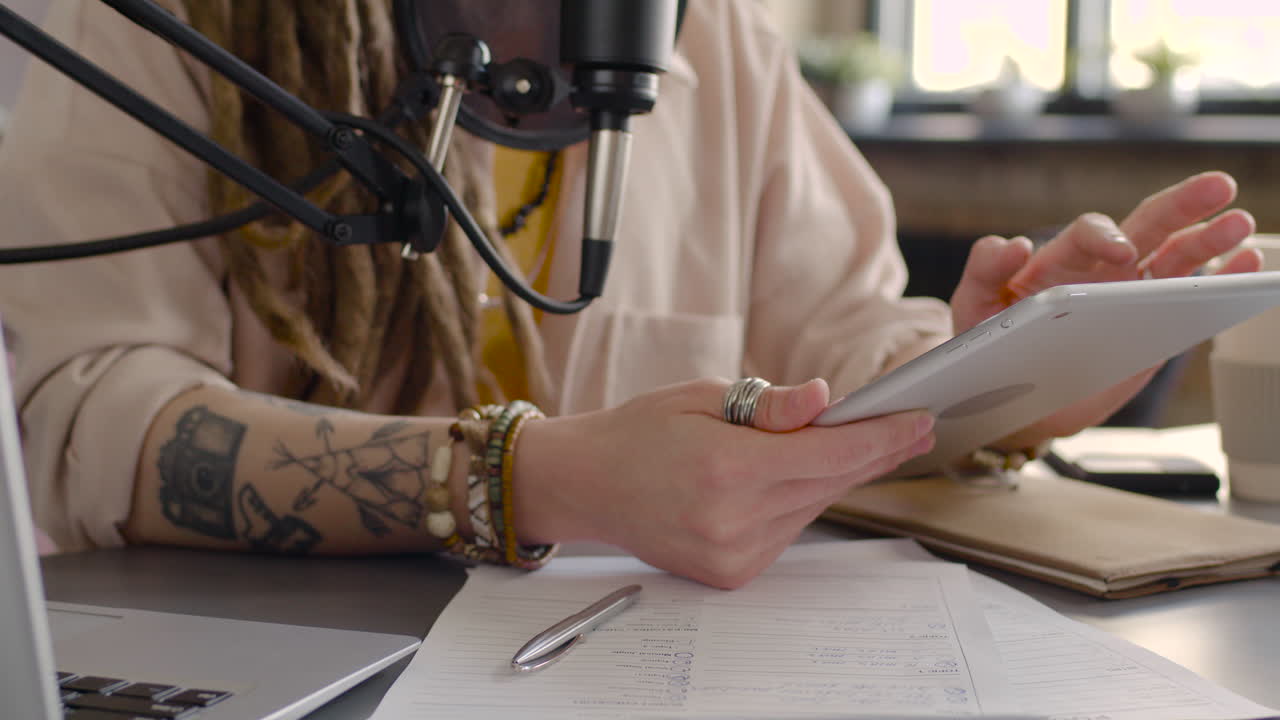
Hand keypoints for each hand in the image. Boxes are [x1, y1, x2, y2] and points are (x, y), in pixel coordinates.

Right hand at [513, 379, 934, 587]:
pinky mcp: (730, 572)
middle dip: (872, 453)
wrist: (586, 485)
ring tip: (862, 443)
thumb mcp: (700, 396)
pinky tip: (801, 475)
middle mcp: (734, 520)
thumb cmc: (639, 430)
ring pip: (811, 507)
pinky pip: (787, 529)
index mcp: (727, 468)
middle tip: (912, 427)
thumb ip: (767, 405)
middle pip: (829, 483)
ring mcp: (733, 554)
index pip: (829, 454)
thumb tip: (825, 400)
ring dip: (835, 476)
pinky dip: (799, 500)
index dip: (881, 436)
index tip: (919, 419)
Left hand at [950, 171, 1261, 443]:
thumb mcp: (972, 307)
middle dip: (1182, 205)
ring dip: (1211, 239)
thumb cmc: (990, 345)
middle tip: (1217, 187)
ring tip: (1241, 224)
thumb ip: (983, 270)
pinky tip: (1246, 264)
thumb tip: (1013, 244)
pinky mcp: (1154, 325)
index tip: (1122, 253)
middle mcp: (1103, 270)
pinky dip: (1222, 279)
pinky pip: (1191, 298)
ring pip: (1178, 257)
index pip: (1090, 233)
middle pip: (1148, 226)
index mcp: (1061, 261)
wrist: (1014, 400)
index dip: (1107, 236)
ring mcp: (1133, 295)